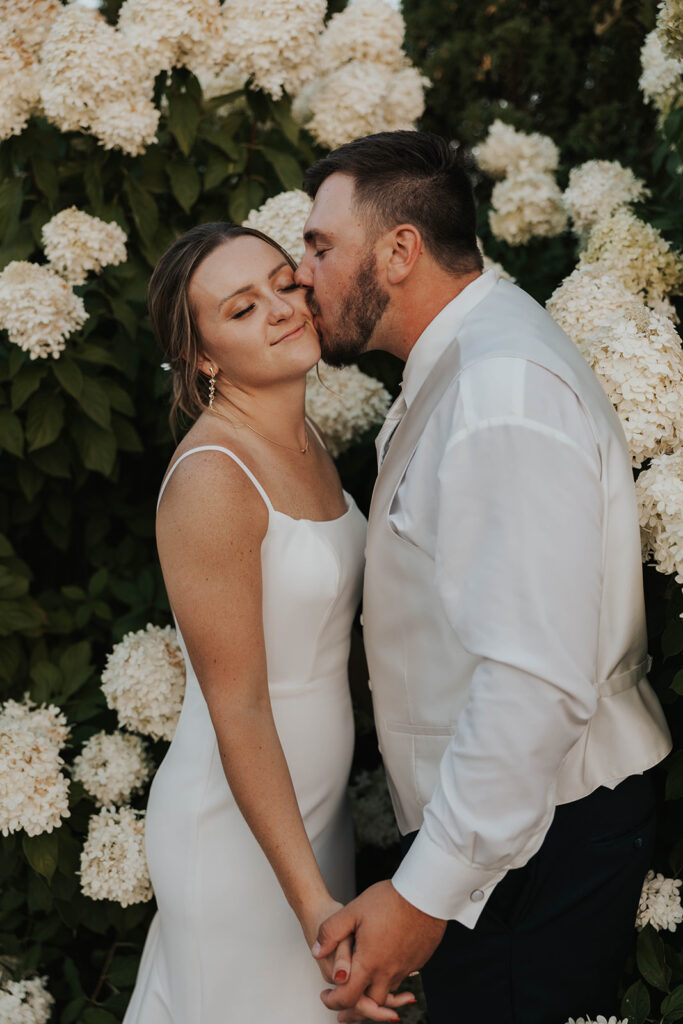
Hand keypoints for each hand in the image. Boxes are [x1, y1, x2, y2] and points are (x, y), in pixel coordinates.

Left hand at [305, 893, 417, 1021]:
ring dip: (373, 993)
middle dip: (353, 1007)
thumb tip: (316, 951)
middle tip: (342, 1005)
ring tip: (363, 987)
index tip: (326, 996)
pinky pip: (401, 977)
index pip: (348, 996)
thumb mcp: (353, 911)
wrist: (425, 894)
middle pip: (369, 1002)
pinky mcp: (418, 960)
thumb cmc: (390, 900)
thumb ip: (331, 932)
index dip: (333, 1001)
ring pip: (387, 991)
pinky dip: (390, 978)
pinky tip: (385, 966)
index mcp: (369, 962)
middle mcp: (389, 971)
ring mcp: (405, 968)